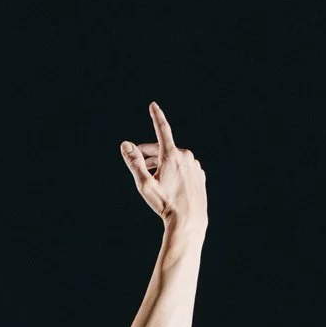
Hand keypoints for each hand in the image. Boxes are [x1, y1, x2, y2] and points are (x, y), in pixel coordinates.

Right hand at [120, 103, 206, 232]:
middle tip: (140, 163)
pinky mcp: (200, 175)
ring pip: (174, 160)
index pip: (162, 129)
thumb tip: (125, 144)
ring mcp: (195, 165)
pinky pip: (185, 169)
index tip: (153, 105)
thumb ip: (135, 163)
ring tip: (155, 181)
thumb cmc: (165, 204)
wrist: (189, 221)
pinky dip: (175, 173)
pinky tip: (171, 187)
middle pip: (164, 150)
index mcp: (172, 155)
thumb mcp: (145, 185)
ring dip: (163, 165)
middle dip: (150, 155)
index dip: (156, 116)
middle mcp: (186, 156)